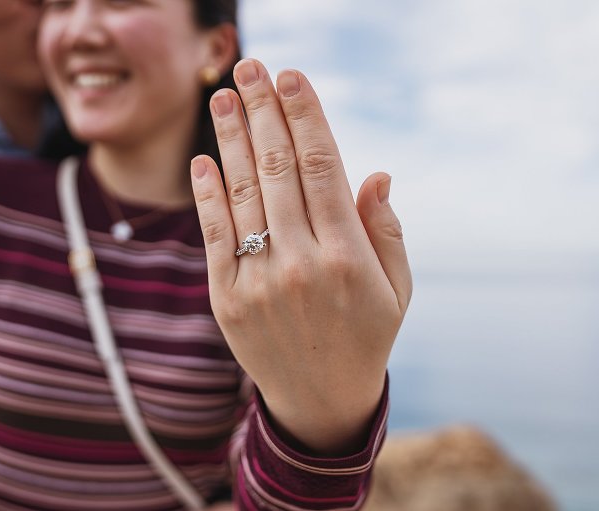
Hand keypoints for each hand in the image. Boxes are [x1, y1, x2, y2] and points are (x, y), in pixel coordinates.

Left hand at [190, 59, 410, 453]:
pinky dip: (207, 194)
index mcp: (348, 256)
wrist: (319, 401)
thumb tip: (375, 173)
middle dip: (263, 111)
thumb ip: (385, 230)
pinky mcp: (226, 299)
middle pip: (277, 168)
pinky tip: (203, 160)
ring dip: (230, 140)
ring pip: (242, 194)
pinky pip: (214, 236)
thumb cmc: (365, 336)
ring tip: (221, 97)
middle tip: (250, 67)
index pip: (322, 167)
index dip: (305, 116)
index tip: (292, 78)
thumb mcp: (395, 288)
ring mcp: (258, 281)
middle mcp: (301, 263)